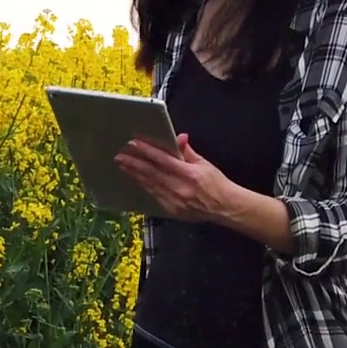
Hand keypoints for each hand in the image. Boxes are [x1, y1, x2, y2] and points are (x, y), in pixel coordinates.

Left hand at [113, 134, 234, 222]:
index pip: (163, 160)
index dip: (147, 151)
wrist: (226, 208)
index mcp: (190, 175)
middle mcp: (180, 189)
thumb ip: (188, 151)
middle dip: (134, 164)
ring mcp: (175, 201)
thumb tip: (179, 137)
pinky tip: (137, 180)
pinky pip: (155, 196)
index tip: (134, 144)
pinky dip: (145, 186)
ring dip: (135, 175)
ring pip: (150, 185)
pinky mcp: (173, 210)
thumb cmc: (217, 184)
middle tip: (120, 156)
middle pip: (152, 173)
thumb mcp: (204, 164)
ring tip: (123, 166)